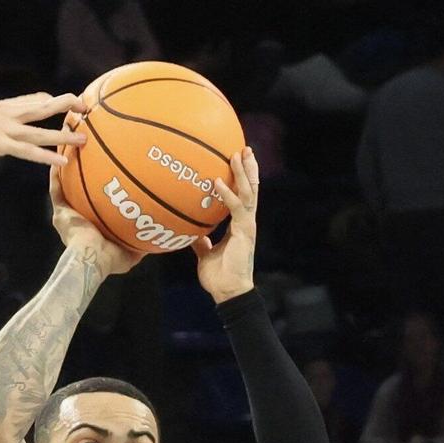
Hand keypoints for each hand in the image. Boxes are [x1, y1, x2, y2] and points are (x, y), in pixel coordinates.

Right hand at [0, 92, 85, 170]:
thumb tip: (0, 134)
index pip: (31, 100)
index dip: (51, 101)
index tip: (67, 102)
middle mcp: (4, 113)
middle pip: (41, 107)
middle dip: (65, 107)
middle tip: (85, 108)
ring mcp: (1, 128)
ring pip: (38, 131)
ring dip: (62, 135)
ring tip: (83, 139)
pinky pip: (26, 151)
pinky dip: (45, 156)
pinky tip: (60, 161)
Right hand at [51, 155, 141, 275]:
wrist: (92, 259)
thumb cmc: (110, 260)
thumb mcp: (130, 254)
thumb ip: (140, 245)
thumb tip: (155, 240)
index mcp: (92, 230)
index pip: (95, 209)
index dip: (100, 198)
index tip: (107, 184)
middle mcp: (78, 221)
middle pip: (79, 195)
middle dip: (83, 180)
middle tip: (90, 162)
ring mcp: (67, 215)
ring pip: (66, 189)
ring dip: (68, 172)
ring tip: (73, 153)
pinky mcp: (60, 212)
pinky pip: (57, 190)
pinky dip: (57, 175)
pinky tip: (63, 158)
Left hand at [192, 147, 258, 302]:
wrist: (228, 292)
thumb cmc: (219, 277)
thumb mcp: (205, 255)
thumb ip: (201, 242)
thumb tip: (193, 233)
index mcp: (239, 224)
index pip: (243, 196)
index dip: (242, 178)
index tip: (238, 161)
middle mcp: (246, 221)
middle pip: (251, 188)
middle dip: (248, 168)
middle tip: (244, 148)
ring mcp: (247, 225)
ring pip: (248, 193)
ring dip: (243, 173)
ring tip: (237, 154)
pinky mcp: (244, 232)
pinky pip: (237, 209)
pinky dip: (227, 195)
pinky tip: (218, 182)